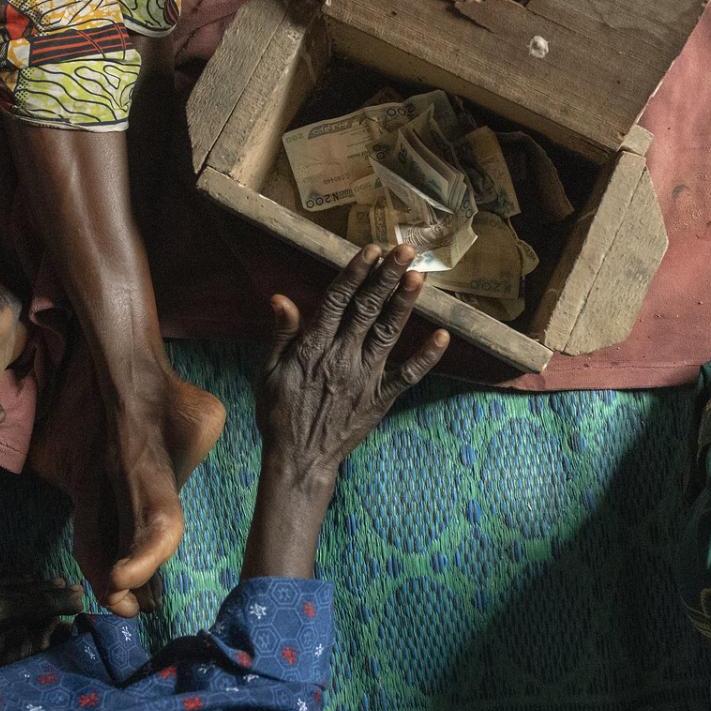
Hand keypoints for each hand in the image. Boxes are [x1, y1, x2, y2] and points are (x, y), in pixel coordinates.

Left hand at [0, 580, 81, 699]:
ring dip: (37, 583)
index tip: (82, 600)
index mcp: (0, 608)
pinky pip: (1, 579)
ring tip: (53, 582)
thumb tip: (40, 637)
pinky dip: (18, 582)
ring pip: (15, 580)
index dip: (63, 602)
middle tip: (75, 587)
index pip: (41, 602)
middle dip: (55, 589)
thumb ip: (12, 647)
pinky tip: (18, 584)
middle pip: (31, 587)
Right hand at [258, 244, 450, 479]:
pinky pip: (408, 376)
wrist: (299, 461)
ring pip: (389, 333)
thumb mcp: (267, 373)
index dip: (355, 273)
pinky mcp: (380, 398)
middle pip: (368, 309)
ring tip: (420, 276)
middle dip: (387, 277)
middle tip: (405, 250)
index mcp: (314, 348)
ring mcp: (365, 378)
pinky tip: (443, 336)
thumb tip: (281, 298)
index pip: (337, 301)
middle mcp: (343, 358)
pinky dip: (426, 357)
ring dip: (405, 304)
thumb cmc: (278, 414)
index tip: (371, 249)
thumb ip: (280, 335)